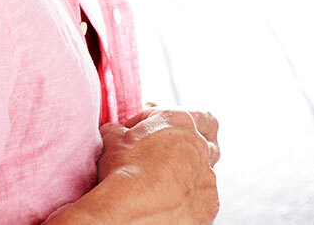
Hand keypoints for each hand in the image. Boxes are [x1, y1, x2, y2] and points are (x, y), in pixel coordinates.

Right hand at [98, 106, 219, 224]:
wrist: (130, 206)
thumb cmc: (122, 167)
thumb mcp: (114, 137)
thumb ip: (121, 129)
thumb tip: (115, 130)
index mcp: (180, 122)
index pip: (203, 117)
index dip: (191, 124)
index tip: (168, 133)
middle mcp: (200, 146)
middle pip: (208, 144)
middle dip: (192, 149)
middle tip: (172, 155)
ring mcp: (208, 176)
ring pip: (206, 172)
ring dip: (191, 174)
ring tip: (167, 183)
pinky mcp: (209, 204)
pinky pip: (204, 198)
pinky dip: (192, 199)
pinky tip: (172, 202)